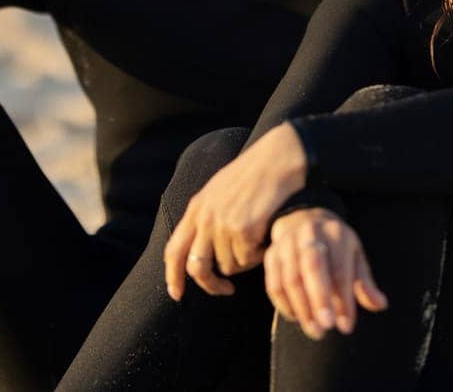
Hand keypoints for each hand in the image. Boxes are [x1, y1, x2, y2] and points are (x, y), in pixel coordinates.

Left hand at [164, 123, 307, 300]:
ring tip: (259, 242)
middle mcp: (205, 218)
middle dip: (210, 285)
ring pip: (229, 266)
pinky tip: (266, 239)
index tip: (177, 294)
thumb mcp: (220, 189)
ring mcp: (222, 224)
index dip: (173, 276)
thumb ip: (208, 214)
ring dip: (244, 261)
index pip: (174, 250)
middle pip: (197, 268)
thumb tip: (205, 246)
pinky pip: (248, 259)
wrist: (278, 158)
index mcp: (196, 208)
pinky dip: (258, 256)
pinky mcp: (242, 229)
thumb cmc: (256, 172)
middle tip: (226, 289)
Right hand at [265, 208, 386, 339]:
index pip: (340, 268)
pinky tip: (297, 318)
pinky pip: (274, 284)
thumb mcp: (354, 256)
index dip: (343, 298)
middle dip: (319, 299)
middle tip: (327, 327)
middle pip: (312, 266)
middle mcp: (310, 233)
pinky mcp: (271, 255)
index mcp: (336, 233)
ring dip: (302, 308)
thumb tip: (380, 305)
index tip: (346, 326)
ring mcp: (287, 243)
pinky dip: (284, 305)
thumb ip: (364, 282)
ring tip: (314, 331)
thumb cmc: (335, 246)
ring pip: (290, 278)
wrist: (302, 220)